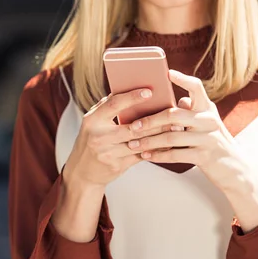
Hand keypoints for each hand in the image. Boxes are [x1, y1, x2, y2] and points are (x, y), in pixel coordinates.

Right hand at [55, 88, 172, 241]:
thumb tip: (127, 87)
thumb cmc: (90, 141)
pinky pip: (141, 156)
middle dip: (155, 120)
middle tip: (173, 112)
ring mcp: (108, 153)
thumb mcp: (92, 122)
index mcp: (92, 121)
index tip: (150, 91)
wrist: (82, 172)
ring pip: (140, 142)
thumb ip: (107, 107)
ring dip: (160, 135)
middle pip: (132, 126)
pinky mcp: (117, 165)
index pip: (114, 105)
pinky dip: (156, 149)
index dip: (132, 97)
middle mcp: (99, 137)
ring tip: (175, 127)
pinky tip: (167, 143)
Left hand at [126, 70, 238, 186]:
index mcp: (208, 108)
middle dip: (150, 120)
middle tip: (133, 125)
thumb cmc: (215, 142)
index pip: (197, 87)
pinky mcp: (204, 156)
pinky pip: (175, 155)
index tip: (168, 73)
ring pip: (171, 137)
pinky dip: (158, 156)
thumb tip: (178, 100)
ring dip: (149, 141)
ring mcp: (208, 138)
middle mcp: (208, 120)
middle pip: (174, 115)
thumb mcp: (208, 123)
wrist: (235, 169)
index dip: (183, 79)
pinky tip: (146, 156)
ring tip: (133, 144)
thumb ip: (193, 111)